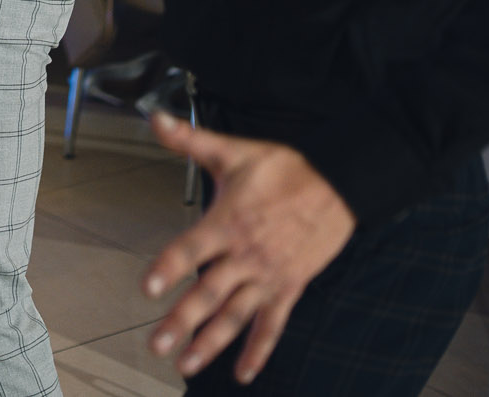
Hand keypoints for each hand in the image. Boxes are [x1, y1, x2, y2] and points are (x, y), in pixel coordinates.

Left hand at [141, 112, 355, 383]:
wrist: (340, 184)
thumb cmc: (284, 169)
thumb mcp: (234, 151)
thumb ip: (189, 140)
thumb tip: (154, 116)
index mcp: (228, 222)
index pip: (191, 249)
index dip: (169, 268)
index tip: (148, 289)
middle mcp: (246, 255)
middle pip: (209, 294)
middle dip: (181, 321)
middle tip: (157, 345)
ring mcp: (269, 276)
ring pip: (235, 316)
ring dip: (210, 343)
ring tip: (185, 365)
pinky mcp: (290, 287)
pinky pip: (272, 325)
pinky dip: (258, 351)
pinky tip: (242, 373)